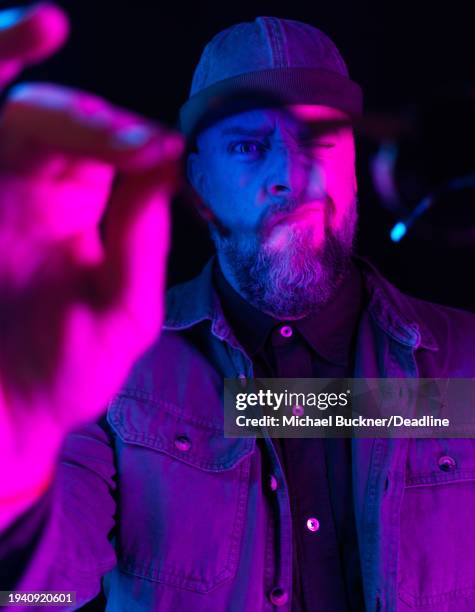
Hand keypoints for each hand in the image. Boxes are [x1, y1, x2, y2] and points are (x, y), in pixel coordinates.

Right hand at [0, 4, 183, 520]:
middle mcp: (36, 192)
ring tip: (42, 30)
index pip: (108, 147)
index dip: (128, 139)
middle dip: (87, 120)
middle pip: (55, 121)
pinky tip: (3, 57)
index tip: (156, 151)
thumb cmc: (69, 373)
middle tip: (124, 141)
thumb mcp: (124, 312)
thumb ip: (143, 240)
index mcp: (84, 212)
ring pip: (7, 115)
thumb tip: (168, 162)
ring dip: (18, 72)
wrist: (9, 420)